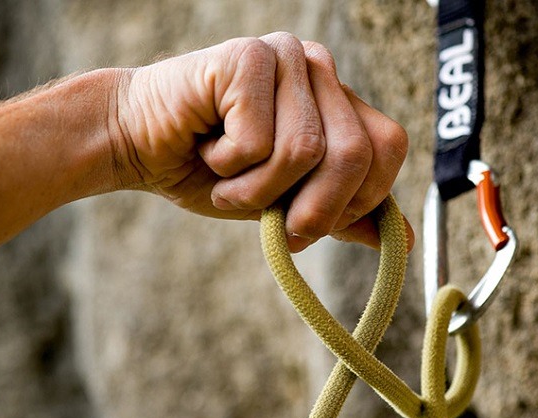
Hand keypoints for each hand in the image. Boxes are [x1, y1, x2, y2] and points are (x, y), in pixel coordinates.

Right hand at [109, 32, 410, 251]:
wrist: (136, 144)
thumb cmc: (208, 171)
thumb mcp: (285, 202)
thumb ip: (340, 212)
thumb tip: (401, 240)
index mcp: (336, 98)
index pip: (388, 147)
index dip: (356, 198)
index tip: (306, 222)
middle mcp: (319, 68)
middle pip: (357, 153)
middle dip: (312, 207)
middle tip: (269, 217)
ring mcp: (286, 56)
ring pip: (305, 151)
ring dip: (255, 190)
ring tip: (224, 176)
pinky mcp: (248, 57)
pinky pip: (258, 141)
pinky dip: (226, 166)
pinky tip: (205, 146)